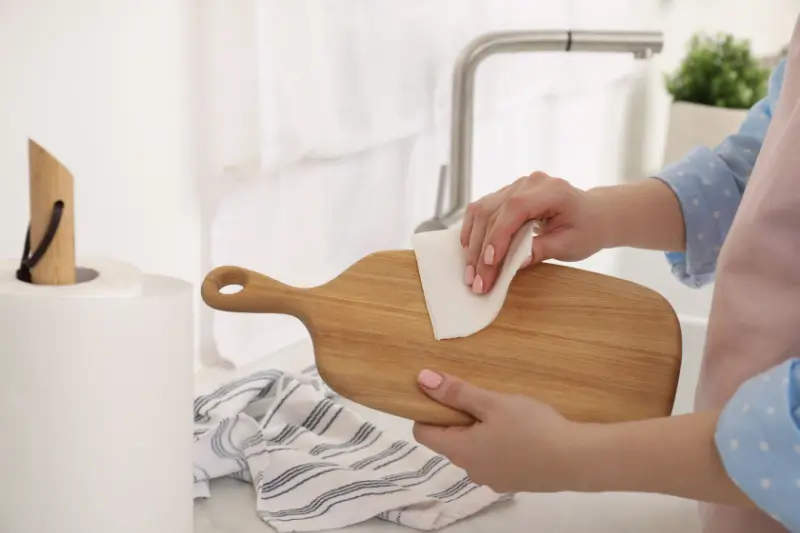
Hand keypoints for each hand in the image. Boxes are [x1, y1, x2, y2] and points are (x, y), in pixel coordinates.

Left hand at [412, 370, 751, 507]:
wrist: (577, 460)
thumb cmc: (532, 428)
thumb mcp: (492, 402)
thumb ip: (457, 392)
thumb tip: (422, 379)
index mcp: (460, 451)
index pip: (423, 433)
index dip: (426, 410)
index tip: (440, 391)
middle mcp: (471, 470)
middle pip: (449, 440)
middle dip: (457, 417)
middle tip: (478, 395)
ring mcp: (493, 478)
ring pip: (473, 449)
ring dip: (479, 430)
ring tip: (501, 410)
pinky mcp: (514, 481)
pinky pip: (495, 458)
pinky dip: (498, 443)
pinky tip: (519, 429)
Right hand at [460, 171, 610, 293]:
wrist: (593, 215)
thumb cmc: (586, 230)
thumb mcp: (569, 245)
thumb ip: (541, 250)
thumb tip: (514, 263)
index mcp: (550, 190)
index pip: (515, 209)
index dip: (498, 235)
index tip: (489, 263)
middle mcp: (528, 183)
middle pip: (492, 211)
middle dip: (481, 249)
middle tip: (477, 281)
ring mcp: (514, 187)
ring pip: (481, 211)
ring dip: (472, 243)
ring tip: (470, 272)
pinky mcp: (505, 195)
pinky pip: (481, 211)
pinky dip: (473, 232)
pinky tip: (470, 252)